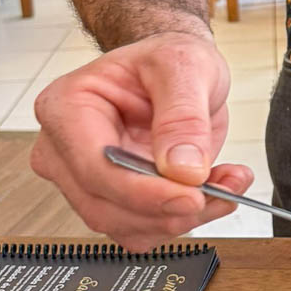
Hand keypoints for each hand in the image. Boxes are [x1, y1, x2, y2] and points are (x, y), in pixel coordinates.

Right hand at [30, 30, 253, 249]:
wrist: (171, 72)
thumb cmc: (165, 60)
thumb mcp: (184, 67)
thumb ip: (183, 116)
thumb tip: (181, 168)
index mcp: (66, 108)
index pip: (94, 167)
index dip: (142, 192)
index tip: (190, 196)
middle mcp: (65, 150)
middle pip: (106, 206)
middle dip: (168, 209)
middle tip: (220, 191)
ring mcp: (85, 180)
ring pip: (127, 227)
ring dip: (182, 217)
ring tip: (226, 183)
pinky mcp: (113, 201)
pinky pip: (144, 230)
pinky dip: (183, 219)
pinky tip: (213, 191)